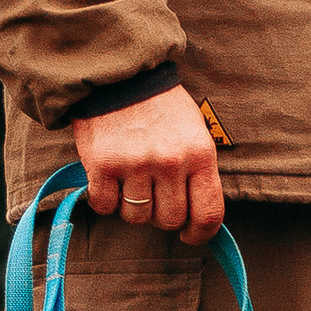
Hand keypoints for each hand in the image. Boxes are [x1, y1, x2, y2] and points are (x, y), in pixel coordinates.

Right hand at [72, 87, 225, 246]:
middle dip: (162, 216)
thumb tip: (198, 217)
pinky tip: (110, 180)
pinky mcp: (102, 164)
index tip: (190, 235)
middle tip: (155, 196)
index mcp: (199, 154)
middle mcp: (170, 162)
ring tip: (131, 182)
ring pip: (136, 217)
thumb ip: (198, 172)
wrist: (120, 76)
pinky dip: (105, 200)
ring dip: (132, 207)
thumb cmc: (162, 108)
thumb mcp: (195, 133)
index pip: (208, 213)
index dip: (200, 234)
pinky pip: (104, 206)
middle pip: (169, 220)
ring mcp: (135, 164)